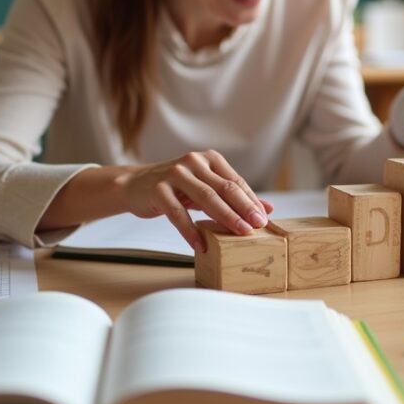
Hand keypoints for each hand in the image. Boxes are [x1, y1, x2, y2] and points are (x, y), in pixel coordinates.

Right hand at [116, 150, 269, 252]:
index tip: (264, 220)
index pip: (236, 181)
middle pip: (224, 188)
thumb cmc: (177, 188)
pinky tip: (201, 244)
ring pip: (205, 198)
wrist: (135, 185)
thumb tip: (268, 209)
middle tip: (258, 226)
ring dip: (225, 217)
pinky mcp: (158, 189)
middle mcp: (193, 161)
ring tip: (239, 234)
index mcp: (209, 158)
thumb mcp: (205, 187)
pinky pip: (178, 213)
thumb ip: (233, 196)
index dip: (251, 201)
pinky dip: (191, 231)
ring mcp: (174, 174)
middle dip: (244, 208)